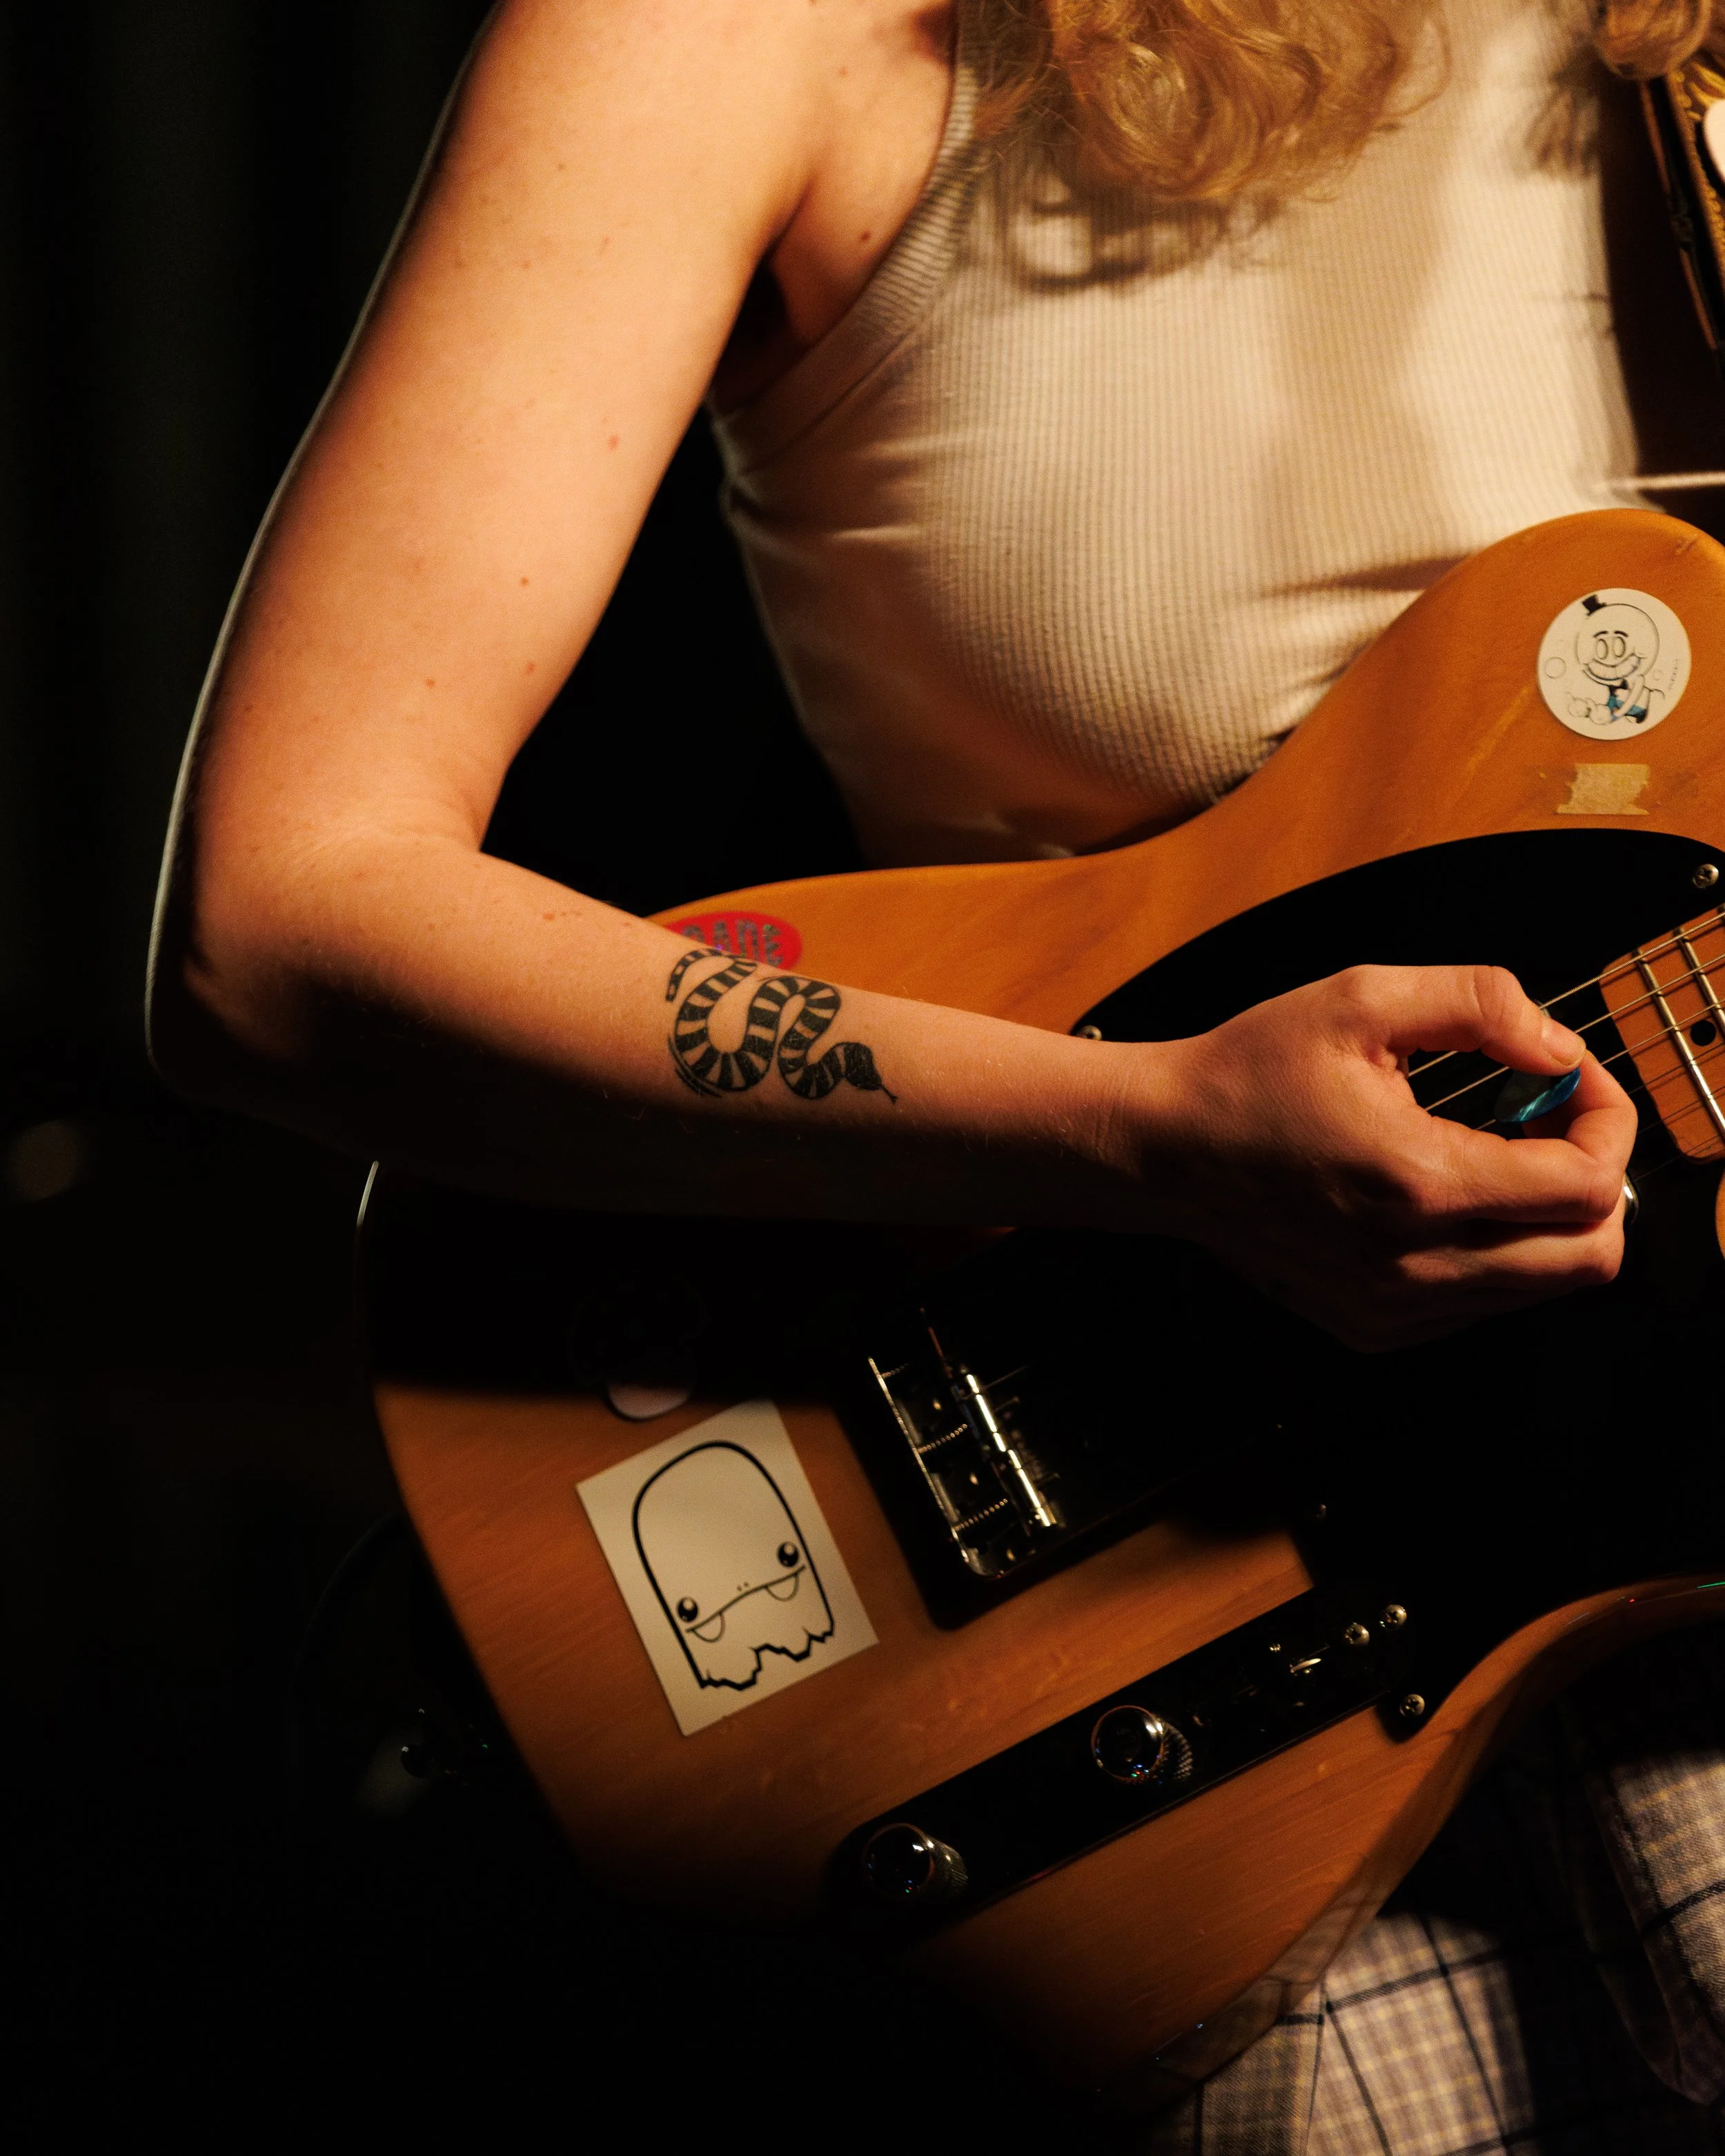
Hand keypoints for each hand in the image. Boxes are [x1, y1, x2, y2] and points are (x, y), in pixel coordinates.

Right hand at [1122, 964, 1633, 1350]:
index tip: (1573, 1081)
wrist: (1162, 1146)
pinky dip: (1497, 1251)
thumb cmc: (1248, 1072)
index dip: (1608, 1121)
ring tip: (1495, 1150)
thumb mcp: (1362, 998)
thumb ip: (1481, 1004)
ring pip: (1543, 1286)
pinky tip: (1450, 1194)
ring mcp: (1393, 1306)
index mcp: (1417, 1182)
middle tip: (1552, 1120)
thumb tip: (1560, 1049)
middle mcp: (1411, 1263)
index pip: (1585, 1186)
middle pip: (1589, 1256)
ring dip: (1548, 1216)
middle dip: (1595, 1176)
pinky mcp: (1374, 1325)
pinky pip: (1482, 1303)